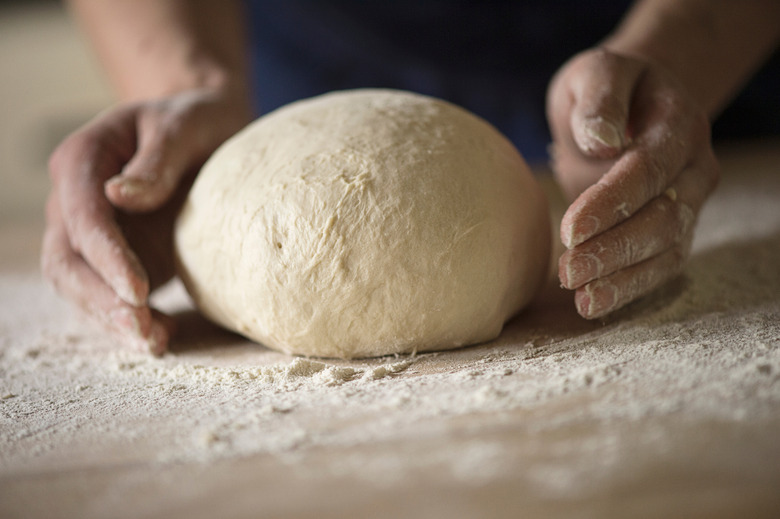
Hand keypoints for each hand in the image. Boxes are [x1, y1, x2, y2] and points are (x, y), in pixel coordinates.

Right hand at [42, 88, 250, 353]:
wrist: (207, 131)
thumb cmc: (196, 120)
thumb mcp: (184, 125)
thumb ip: (157, 159)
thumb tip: (120, 196)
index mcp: (83, 159)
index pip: (82, 217)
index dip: (106, 257)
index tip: (139, 289)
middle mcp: (76, 200)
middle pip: (67, 260)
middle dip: (100, 299)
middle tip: (142, 329)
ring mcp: (94, 234)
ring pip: (79, 286)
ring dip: (110, 319)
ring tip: (153, 342)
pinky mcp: (119, 257)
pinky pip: (110, 295)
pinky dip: (130, 320)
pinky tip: (162, 338)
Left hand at [546, 48, 719, 318]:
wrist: (634, 104)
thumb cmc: (608, 89)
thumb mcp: (597, 72)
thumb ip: (600, 98)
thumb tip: (602, 140)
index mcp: (679, 125)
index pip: (648, 170)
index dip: (611, 202)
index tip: (570, 229)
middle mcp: (693, 168)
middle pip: (663, 219)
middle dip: (614, 250)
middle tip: (567, 272)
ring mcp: (689, 204)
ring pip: (665, 250)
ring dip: (622, 278)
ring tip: (581, 298)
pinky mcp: (673, 230)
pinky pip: (659, 266)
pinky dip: (628, 288)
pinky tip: (592, 304)